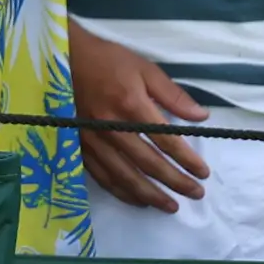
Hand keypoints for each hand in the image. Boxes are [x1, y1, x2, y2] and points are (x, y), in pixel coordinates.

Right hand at [68, 22, 209, 211]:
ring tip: (170, 206)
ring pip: (125, 176)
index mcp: (131, 105)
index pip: (166, 140)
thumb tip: (200, 117)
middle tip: (196, 194)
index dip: (187, 160)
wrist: (60, 58)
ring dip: (150, 195)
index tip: (203, 173)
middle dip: (175, 182)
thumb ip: (172, 95)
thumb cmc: (106, 60)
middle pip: (148, 163)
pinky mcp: (78, 146)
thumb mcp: (143, 68)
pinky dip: (122, 192)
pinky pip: (101, 176)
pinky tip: (138, 200)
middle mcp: (111, 127)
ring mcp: (92, 140)